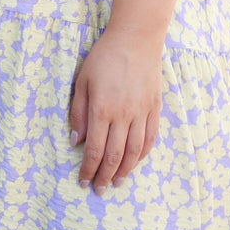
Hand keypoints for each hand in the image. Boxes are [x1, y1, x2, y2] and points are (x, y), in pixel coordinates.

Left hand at [69, 26, 161, 195]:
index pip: (94, 149)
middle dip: (104, 176)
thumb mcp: (82, 81)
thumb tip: (75, 142)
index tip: (83, 182)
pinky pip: (150, 138)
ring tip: (117, 182)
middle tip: (99, 190)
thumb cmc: (104, 57)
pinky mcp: (154, 108)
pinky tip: (135, 163)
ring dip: (125, 171)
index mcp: (102, 109)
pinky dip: (143, 155)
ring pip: (135, 152)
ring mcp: (141, 113)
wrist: (136, 39)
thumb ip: (78, 113)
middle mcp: (123, 115)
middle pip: (114, 155)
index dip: (88, 169)